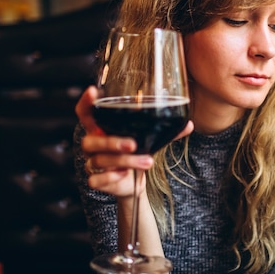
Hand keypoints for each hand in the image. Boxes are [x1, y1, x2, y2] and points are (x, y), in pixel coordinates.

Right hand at [75, 86, 192, 197]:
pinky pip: (97, 179)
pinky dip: (111, 177)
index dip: (86, 101)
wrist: (133, 182)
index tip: (93, 91)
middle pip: (91, 140)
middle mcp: (94, 143)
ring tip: (147, 162)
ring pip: (100, 160)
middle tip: (133, 144)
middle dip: (112, 142)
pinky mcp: (97, 180)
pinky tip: (125, 175)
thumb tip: (188, 124)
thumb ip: (167, 132)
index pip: (86, 112)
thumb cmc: (136, 153)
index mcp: (102, 128)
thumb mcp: (150, 140)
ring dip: (125, 161)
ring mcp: (93, 162)